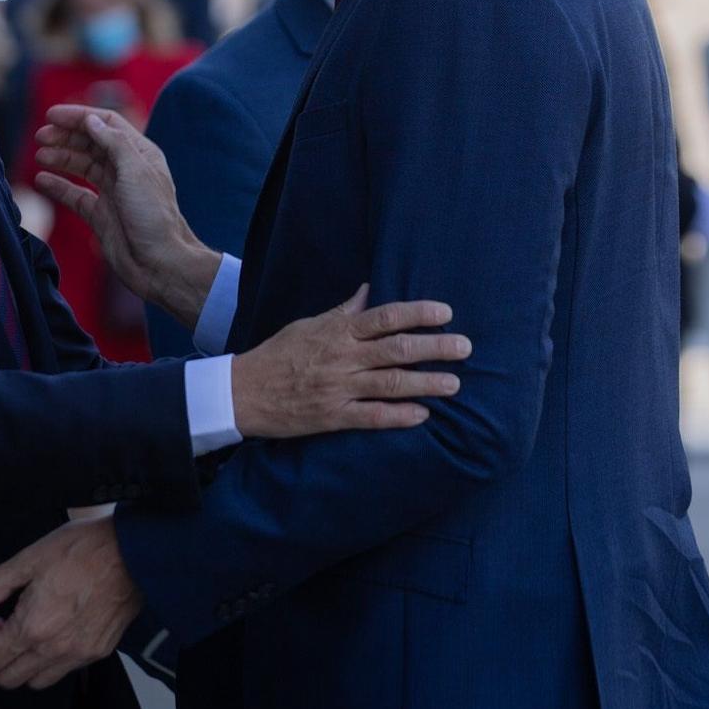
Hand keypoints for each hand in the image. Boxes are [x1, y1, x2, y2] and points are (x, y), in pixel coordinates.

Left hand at [0, 516, 141, 689]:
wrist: (133, 553)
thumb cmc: (83, 549)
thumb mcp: (29, 557)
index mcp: (32, 627)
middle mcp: (54, 650)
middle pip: (7, 678)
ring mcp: (78, 654)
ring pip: (35, 681)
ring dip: (20, 663)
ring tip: (23, 630)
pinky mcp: (98, 651)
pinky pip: (63, 671)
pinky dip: (47, 661)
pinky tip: (50, 631)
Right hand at [33, 105, 217, 324]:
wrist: (158, 263)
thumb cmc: (153, 217)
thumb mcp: (136, 171)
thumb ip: (113, 142)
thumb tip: (91, 120)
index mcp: (139, 154)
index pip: (106, 123)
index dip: (79, 116)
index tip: (52, 115)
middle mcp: (125, 170)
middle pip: (91, 143)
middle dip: (66, 136)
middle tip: (41, 136)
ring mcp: (112, 192)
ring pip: (81, 166)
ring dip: (60, 157)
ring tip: (39, 155)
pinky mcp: (100, 214)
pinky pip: (75, 194)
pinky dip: (58, 186)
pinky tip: (41, 180)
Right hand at [233, 284, 466, 436]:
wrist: (243, 391)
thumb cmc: (278, 353)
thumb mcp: (309, 324)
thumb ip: (343, 311)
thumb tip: (369, 291)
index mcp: (338, 331)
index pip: (385, 316)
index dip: (418, 313)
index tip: (446, 312)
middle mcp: (342, 357)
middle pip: (397, 349)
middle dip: (435, 347)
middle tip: (465, 347)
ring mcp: (339, 388)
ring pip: (391, 383)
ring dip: (426, 383)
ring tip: (454, 383)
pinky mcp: (332, 416)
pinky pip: (372, 417)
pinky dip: (399, 416)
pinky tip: (422, 415)